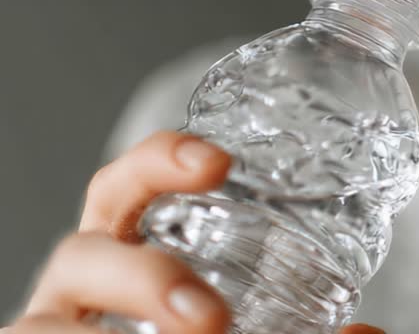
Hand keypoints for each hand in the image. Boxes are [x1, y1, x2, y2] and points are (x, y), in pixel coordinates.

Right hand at [6, 130, 384, 333]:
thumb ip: (309, 318)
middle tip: (210, 317)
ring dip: (114, 329)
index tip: (220, 161)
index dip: (160, 161)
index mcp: (127, 243)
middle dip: (142, 280)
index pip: (126, 185)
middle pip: (82, 255)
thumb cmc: (197, 318)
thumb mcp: (258, 311)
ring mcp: (57, 327)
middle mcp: (82, 283)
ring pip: (47, 328)